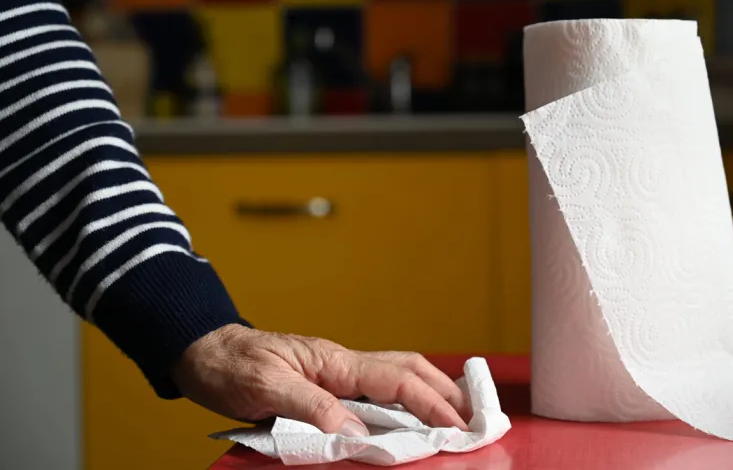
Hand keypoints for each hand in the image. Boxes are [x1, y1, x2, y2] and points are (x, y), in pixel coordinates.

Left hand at [171, 324, 470, 436]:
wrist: (206, 352)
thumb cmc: (232, 366)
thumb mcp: (266, 387)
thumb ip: (311, 405)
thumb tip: (354, 431)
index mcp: (335, 361)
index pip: (397, 379)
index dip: (432, 402)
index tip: (459, 425)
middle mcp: (343, 363)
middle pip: (409, 369)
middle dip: (445, 391)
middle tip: (475, 418)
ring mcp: (338, 371)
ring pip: (398, 375)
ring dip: (431, 391)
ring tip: (456, 413)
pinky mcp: (329, 382)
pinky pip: (378, 389)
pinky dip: (405, 399)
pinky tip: (410, 413)